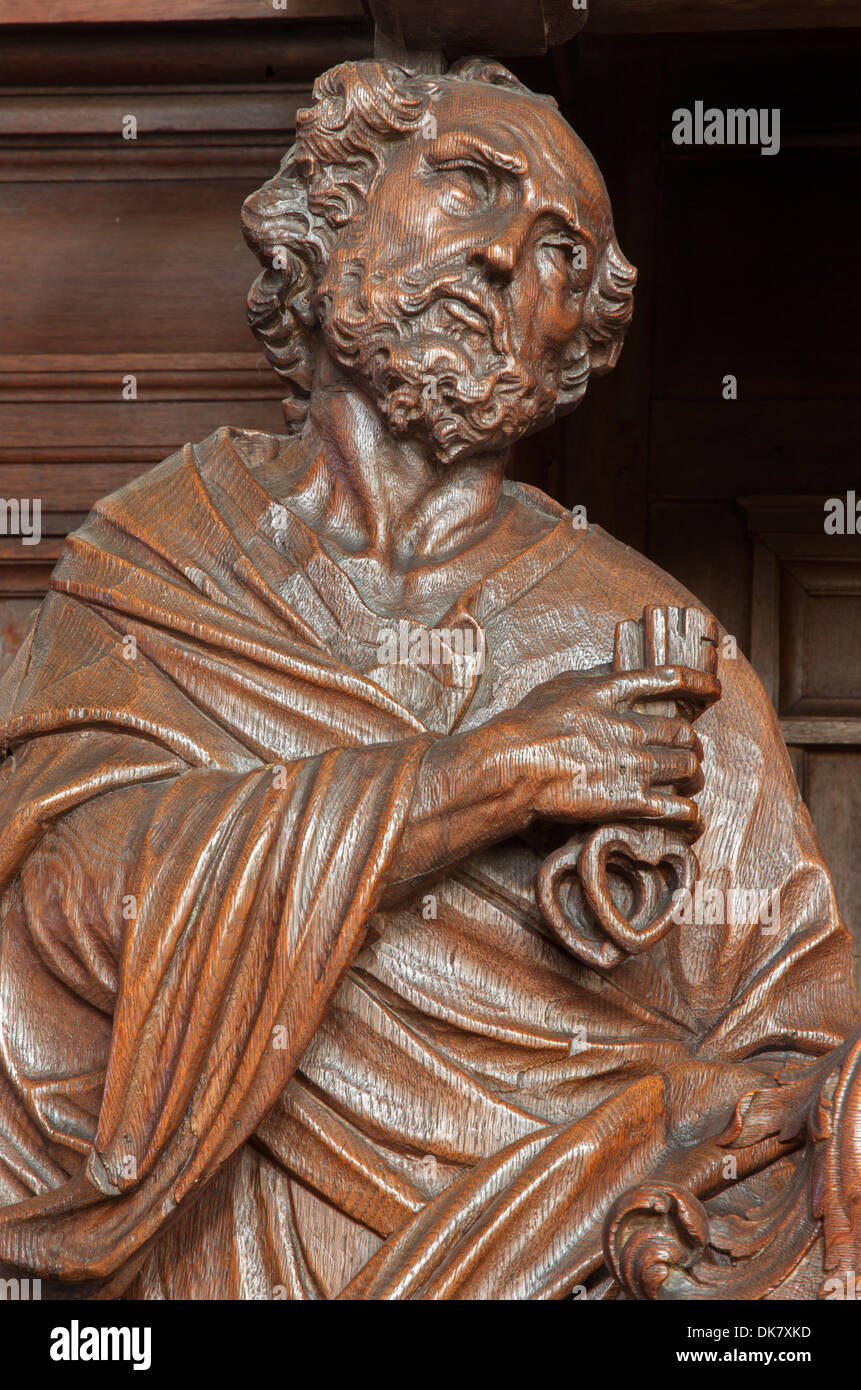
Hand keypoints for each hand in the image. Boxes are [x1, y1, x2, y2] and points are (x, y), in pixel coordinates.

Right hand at [496, 664, 718, 832]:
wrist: (512, 765)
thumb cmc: (526, 724)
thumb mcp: (561, 685)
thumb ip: (594, 676)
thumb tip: (616, 667)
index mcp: (614, 694)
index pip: (670, 680)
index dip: (699, 684)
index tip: (713, 691)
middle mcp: (630, 727)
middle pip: (683, 732)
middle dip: (692, 742)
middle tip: (689, 749)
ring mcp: (633, 765)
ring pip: (686, 766)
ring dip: (693, 773)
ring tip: (689, 778)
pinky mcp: (628, 801)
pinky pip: (676, 808)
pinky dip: (691, 814)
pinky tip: (692, 817)